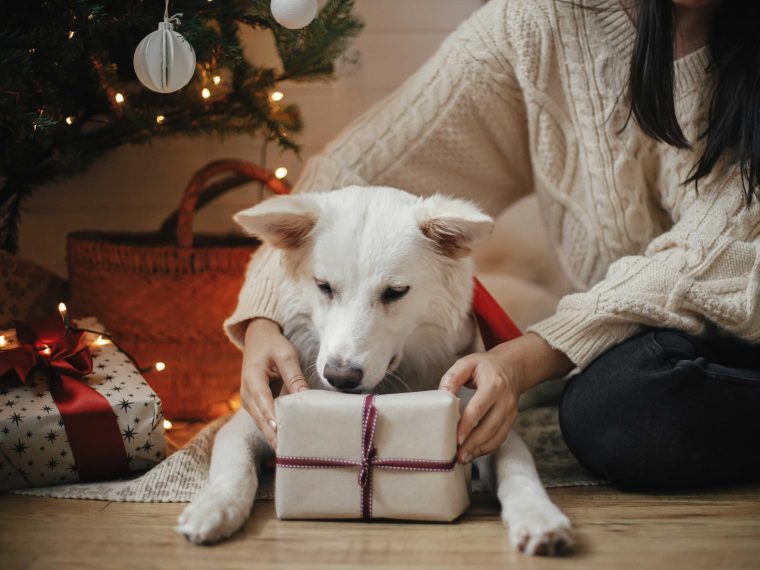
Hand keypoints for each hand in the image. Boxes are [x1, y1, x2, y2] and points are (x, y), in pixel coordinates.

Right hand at [240, 317, 308, 447]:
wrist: (258, 338)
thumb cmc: (273, 345)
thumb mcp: (286, 355)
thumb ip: (295, 376)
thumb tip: (305, 398)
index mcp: (252, 377)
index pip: (263, 400)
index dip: (271, 417)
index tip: (280, 433)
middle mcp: (246, 392)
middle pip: (260, 418)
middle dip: (273, 435)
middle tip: (289, 452)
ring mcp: (249, 400)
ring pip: (261, 422)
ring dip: (273, 436)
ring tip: (289, 452)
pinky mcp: (255, 404)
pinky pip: (263, 420)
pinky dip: (273, 430)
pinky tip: (285, 441)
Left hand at [439, 332, 573, 462]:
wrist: (512, 367)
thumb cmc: (485, 366)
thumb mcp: (467, 363)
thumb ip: (453, 377)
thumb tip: (442, 395)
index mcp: (494, 385)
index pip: (479, 408)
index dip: (467, 425)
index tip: (456, 439)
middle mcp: (505, 401)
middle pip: (489, 427)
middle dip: (473, 444)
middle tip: (457, 456)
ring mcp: (510, 412)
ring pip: (496, 436)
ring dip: (480, 450)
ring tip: (463, 458)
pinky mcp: (511, 420)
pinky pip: (500, 438)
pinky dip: (487, 448)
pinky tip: (473, 452)